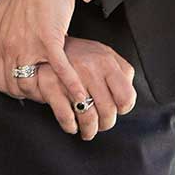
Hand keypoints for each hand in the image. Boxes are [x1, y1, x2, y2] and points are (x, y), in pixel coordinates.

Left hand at [0, 0, 83, 103]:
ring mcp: (29, 44)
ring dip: (48, 93)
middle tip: (47, 95)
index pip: (0, 81)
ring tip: (61, 97)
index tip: (28, 91)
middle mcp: (10, 46)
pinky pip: (60, 70)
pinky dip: (71, 85)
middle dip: (31, 96)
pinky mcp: (50, 40)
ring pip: (33, 84)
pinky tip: (80, 96)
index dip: (14, 91)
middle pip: (15, 87)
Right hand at [20, 37, 136, 139]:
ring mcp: (69, 75)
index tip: (115, 110)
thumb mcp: (105, 55)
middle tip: (100, 125)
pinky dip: (70, 125)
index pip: (126, 98)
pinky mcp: (50, 83)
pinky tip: (72, 125)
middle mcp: (90, 67)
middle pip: (107, 111)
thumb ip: (122, 73)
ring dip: (88, 130)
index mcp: (106, 61)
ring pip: (88, 117)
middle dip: (104, 124)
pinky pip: (66, 115)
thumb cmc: (81, 55)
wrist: (46, 44)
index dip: (122, 110)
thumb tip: (128, 97)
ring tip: (87, 130)